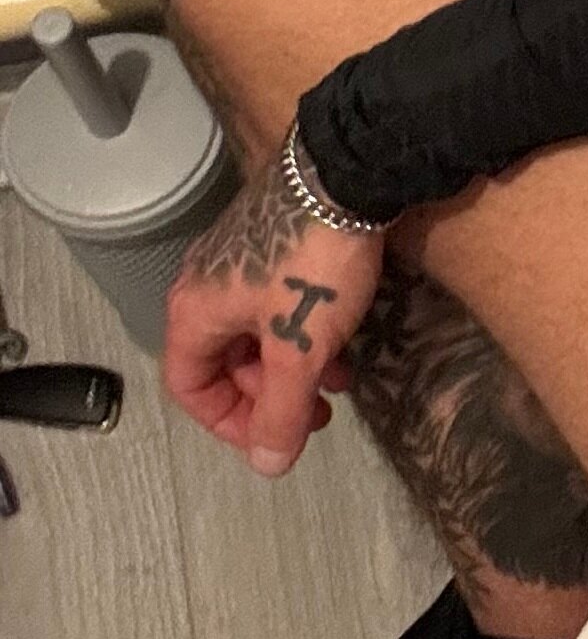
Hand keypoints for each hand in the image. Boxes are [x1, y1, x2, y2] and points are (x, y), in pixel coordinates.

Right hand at [163, 151, 382, 475]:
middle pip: (223, 362)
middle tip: (316, 413)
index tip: (276, 436)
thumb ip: (282, 410)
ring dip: (291, 366)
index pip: (189, 386)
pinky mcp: (270, 242)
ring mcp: (236, 260)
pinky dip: (300, 331)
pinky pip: (273, 304)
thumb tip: (269, 466)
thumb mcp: (301, 348)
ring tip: (337, 382)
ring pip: (254, 334)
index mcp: (195, 312)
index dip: (229, 422)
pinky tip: (341, 339)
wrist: (346, 172)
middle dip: (269, 395)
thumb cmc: (314, 263)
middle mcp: (204, 285)